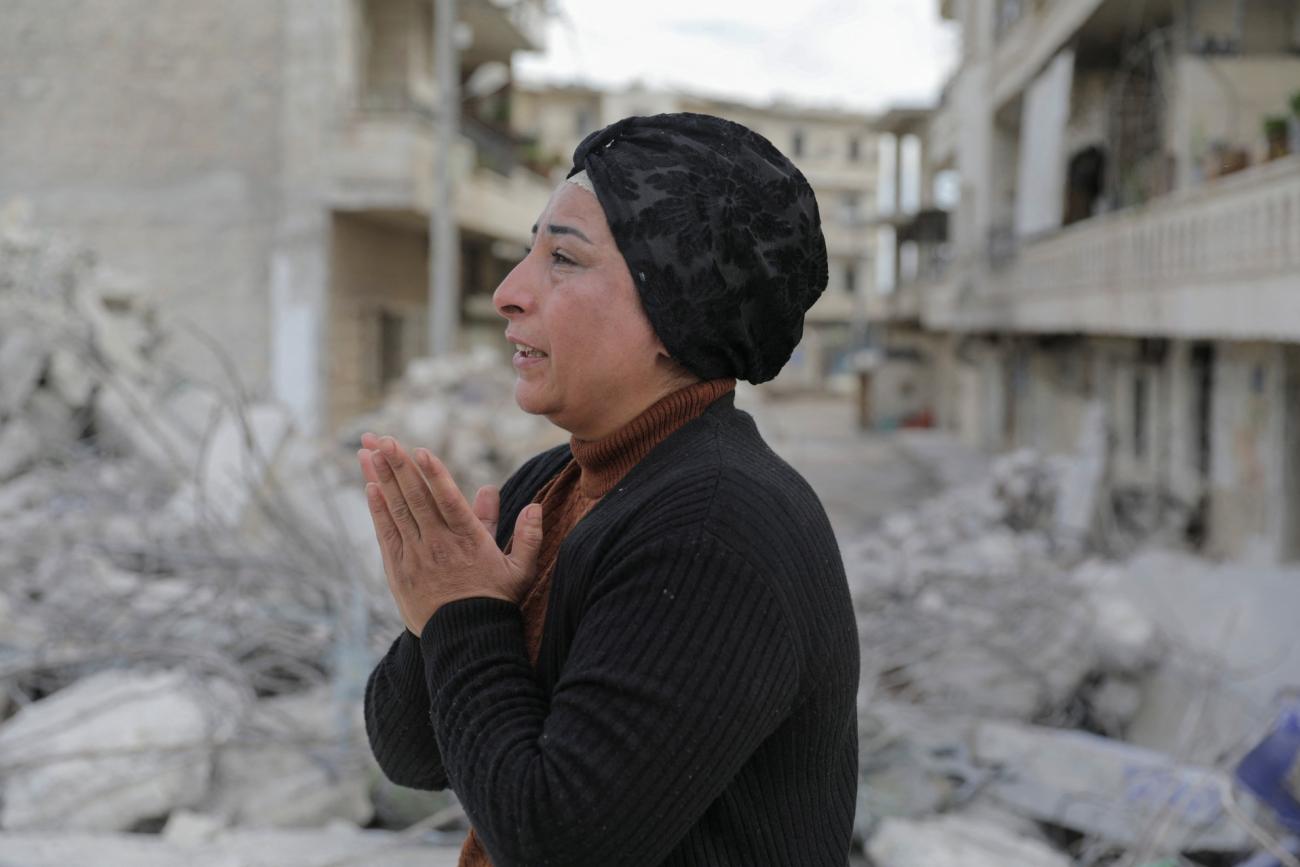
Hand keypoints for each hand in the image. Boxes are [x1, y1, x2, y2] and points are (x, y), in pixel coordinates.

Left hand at [356, 433, 543, 636]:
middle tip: (385, 438)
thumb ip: (527, 537)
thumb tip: (534, 506)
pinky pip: (386, 533)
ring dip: (382, 479)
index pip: (449, 502)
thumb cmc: (495, 602)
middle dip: (399, 466)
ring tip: (370, 451)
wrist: (465, 642)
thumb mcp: (520, 571)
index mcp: (469, 542)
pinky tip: (370, 486)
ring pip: (397, 511)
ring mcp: (416, 557)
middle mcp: (439, 546)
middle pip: (416, 500)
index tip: (421, 451)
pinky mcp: (398, 570)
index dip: (434, 475)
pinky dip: (378, 509)